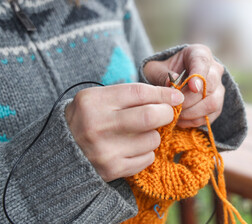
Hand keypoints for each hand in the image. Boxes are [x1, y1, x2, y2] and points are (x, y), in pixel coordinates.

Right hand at [65, 83, 183, 181]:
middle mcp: (97, 126)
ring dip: (153, 135)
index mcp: (93, 102)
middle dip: (166, 113)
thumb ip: (132, 95)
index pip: (139, 93)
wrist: (64, 151)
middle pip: (150, 116)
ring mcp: (105, 151)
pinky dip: (146, 152)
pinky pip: (148, 158)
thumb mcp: (100, 98)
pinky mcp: (112, 170)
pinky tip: (132, 148)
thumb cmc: (90, 118)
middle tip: (166, 113)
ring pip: (153, 139)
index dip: (163, 93)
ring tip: (139, 133)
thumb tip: (172, 96)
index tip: (176, 96)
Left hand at [144, 44, 224, 127]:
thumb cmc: (162, 72)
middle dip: (190, 99)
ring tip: (176, 115)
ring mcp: (218, 88)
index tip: (191, 87)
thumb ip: (161, 74)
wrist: (170, 82)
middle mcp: (214, 70)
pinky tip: (181, 121)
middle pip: (209, 86)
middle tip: (174, 106)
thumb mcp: (155, 69)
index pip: (203, 63)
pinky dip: (194, 121)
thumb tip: (171, 83)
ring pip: (213, 103)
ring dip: (193, 113)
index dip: (198, 76)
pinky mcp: (217, 105)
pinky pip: (210, 116)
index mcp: (199, 54)